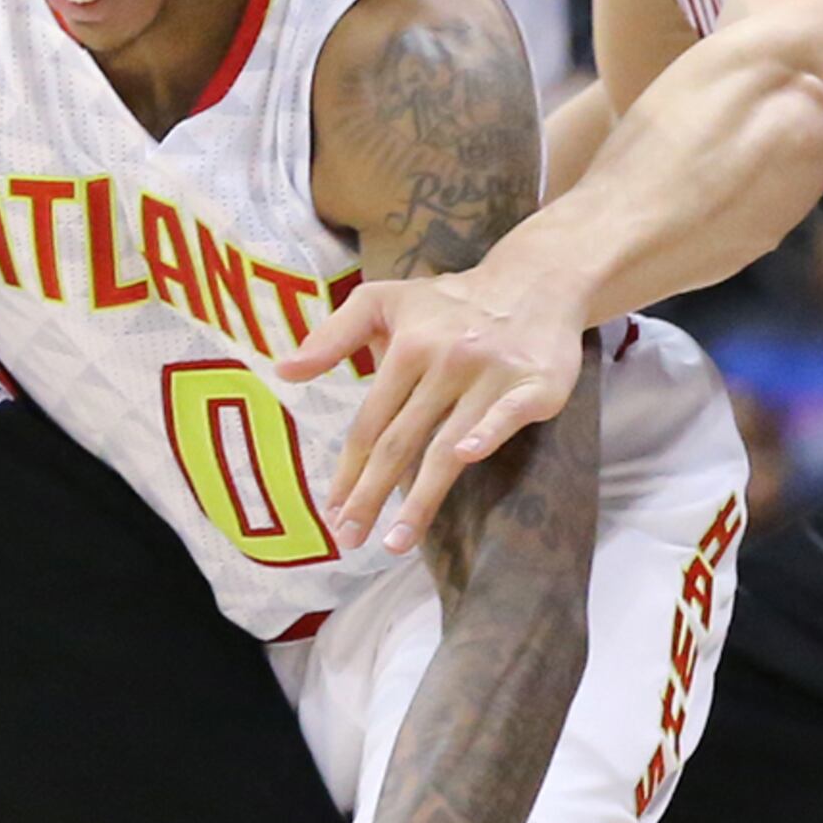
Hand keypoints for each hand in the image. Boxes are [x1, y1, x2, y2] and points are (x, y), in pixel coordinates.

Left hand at [282, 265, 586, 555]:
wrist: (538, 280)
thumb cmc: (451, 302)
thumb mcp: (386, 301)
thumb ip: (334, 336)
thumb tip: (284, 370)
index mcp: (408, 345)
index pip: (371, 421)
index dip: (349, 469)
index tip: (331, 512)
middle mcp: (446, 359)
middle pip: (401, 441)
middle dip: (371, 495)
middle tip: (350, 539)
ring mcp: (491, 374)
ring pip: (448, 445)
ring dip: (420, 497)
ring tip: (395, 542)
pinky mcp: (535, 384)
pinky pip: (507, 414)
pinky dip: (487, 433)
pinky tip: (466, 459)